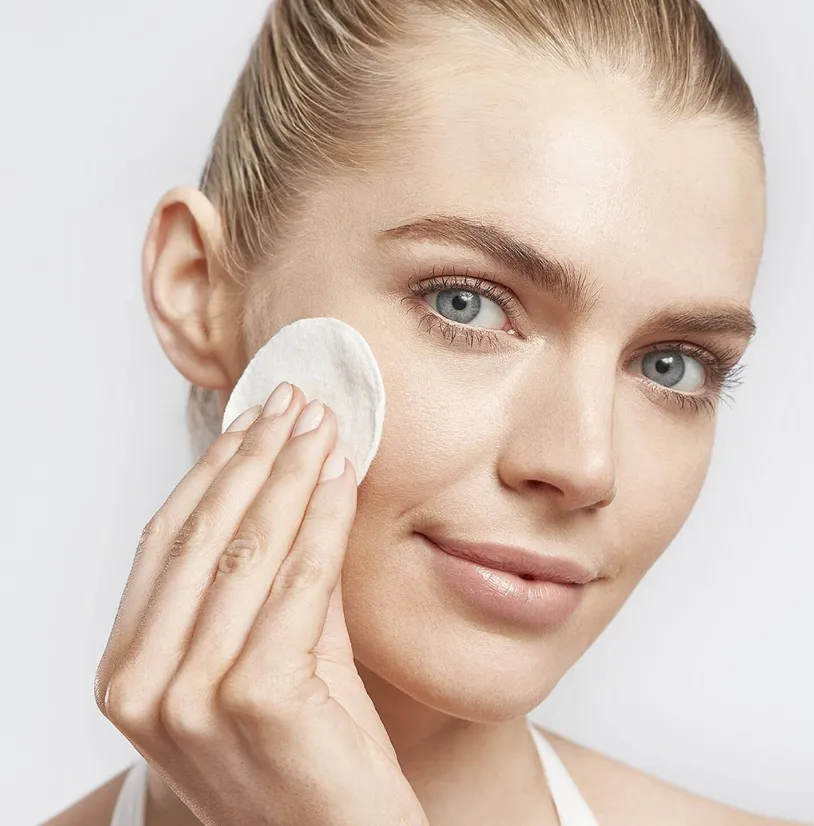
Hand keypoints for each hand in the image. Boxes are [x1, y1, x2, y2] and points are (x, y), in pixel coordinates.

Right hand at [94, 382, 426, 825]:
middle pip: (203, 536)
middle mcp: (142, 688)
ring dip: (289, 473)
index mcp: (128, 675)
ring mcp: (192, 699)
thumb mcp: (273, 655)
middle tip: (292, 402)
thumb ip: (273, 578)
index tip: (251, 421)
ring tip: (321, 424)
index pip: (168, 543)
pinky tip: (340, 476)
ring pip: (247, 550)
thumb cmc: (309, 756)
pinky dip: (322, 519)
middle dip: (254, 457)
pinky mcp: (255, 701)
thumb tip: (295, 477)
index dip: (213, 472)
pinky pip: (299, 583)